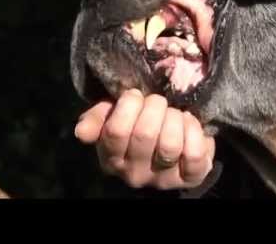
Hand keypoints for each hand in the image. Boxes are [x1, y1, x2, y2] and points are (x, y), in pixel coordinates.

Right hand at [74, 89, 214, 189]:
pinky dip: (194, 132)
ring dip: (175, 118)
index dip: (129, 105)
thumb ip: (97, 119)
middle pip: (145, 133)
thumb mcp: (113, 119)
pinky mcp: (190, 178)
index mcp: (112, 157)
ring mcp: (163, 179)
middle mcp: (135, 173)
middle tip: (158, 102)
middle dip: (155, 107)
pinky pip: (194, 154)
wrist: (171, 152)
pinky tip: (189, 124)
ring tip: (175, 114)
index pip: (116, 130)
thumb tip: (81, 131)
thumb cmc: (137, 127)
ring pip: (170, 144)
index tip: (136, 96)